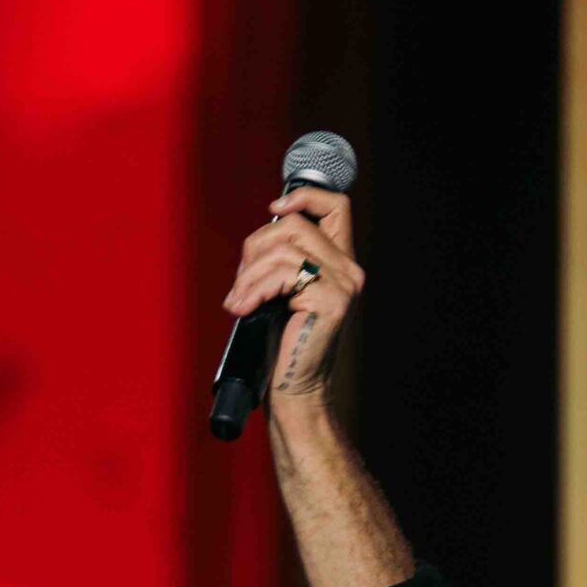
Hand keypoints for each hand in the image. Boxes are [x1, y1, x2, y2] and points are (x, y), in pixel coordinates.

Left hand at [220, 188, 363, 410]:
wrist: (294, 390)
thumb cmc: (283, 346)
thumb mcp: (283, 292)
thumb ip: (284, 259)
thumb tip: (261, 234)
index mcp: (341, 263)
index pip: (336, 206)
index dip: (304, 196)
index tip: (273, 210)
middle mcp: (349, 270)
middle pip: (295, 225)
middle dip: (256, 247)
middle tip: (240, 282)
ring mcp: (343, 285)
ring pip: (285, 250)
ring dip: (249, 274)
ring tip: (237, 301)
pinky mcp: (330, 301)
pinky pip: (283, 275)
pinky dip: (254, 289)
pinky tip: (243, 308)